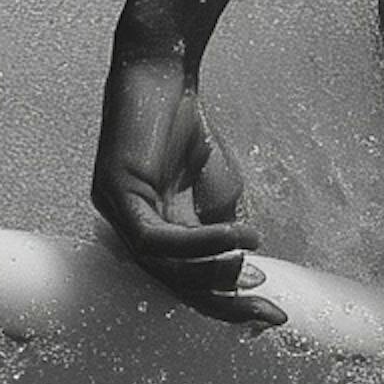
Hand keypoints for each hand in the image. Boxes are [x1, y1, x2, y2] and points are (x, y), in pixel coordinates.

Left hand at [91, 39, 284, 325]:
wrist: (161, 69)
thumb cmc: (182, 121)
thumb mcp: (216, 183)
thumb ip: (223, 223)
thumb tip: (239, 261)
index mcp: (150, 230)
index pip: (187, 281)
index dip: (227, 301)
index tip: (269, 314)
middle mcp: (128, 229)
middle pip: (175, 285)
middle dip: (224, 303)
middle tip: (267, 314)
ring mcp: (116, 214)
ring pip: (165, 269)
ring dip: (215, 273)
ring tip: (254, 269)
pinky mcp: (114, 194)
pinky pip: (157, 239)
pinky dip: (201, 243)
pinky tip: (237, 237)